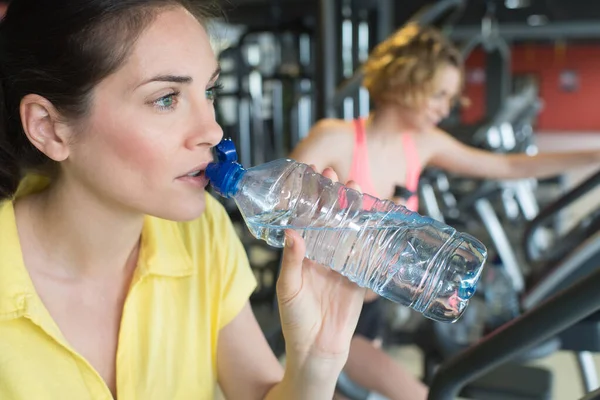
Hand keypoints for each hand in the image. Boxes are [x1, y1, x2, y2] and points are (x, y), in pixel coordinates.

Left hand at [275, 167, 366, 373]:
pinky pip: (368, 254)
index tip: (315, 175)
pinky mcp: (359, 277)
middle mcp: (322, 255)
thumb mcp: (289, 290)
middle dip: (336, 197)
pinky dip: (375, 237)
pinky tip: (381, 220)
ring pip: (351, 231)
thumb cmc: (295, 322)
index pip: (308, 218)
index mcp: (303, 254)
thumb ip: (291, 262)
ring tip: (359, 189)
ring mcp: (342, 264)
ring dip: (356, 211)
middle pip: (332, 219)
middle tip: (340, 178)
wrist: (318, 351)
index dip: (312, 197)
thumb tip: (292, 233)